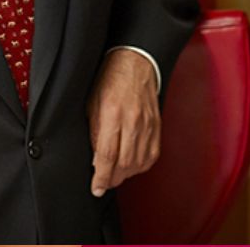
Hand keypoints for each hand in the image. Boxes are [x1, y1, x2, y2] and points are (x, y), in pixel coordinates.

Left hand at [88, 49, 160, 196]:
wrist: (136, 61)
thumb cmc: (110, 78)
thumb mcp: (92, 104)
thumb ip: (95, 133)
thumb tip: (96, 160)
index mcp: (113, 113)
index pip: (107, 155)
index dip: (101, 177)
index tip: (96, 188)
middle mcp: (133, 120)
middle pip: (125, 163)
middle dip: (113, 179)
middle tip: (104, 183)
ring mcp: (148, 124)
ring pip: (139, 162)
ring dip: (127, 174)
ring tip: (116, 174)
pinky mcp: (157, 125)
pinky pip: (152, 154)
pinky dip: (141, 165)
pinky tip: (132, 164)